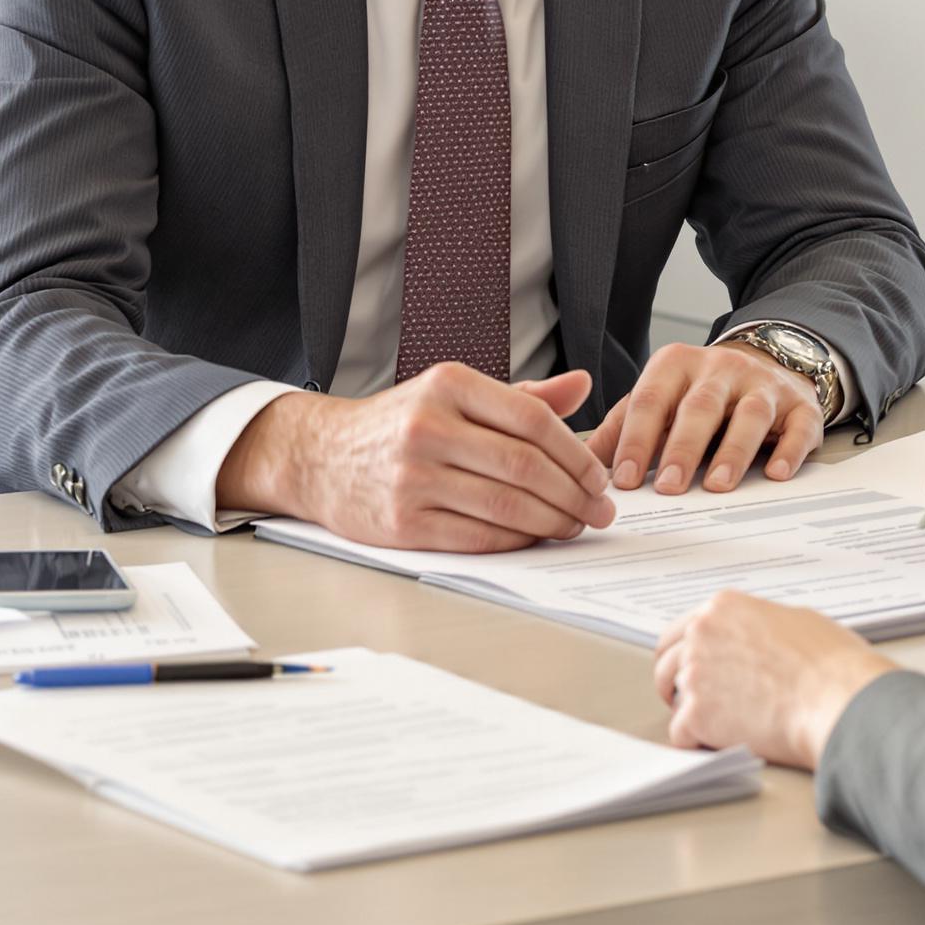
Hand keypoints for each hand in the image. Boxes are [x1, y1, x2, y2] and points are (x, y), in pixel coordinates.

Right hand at [220, 364, 616, 551]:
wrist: (323, 456)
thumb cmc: (402, 423)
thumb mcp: (455, 393)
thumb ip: (522, 395)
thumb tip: (582, 384)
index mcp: (449, 385)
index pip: (532, 419)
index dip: (576, 452)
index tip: (599, 475)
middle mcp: (429, 427)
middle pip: (524, 466)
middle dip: (574, 493)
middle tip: (600, 509)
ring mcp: (412, 477)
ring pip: (505, 505)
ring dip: (552, 521)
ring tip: (575, 525)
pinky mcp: (402, 522)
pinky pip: (476, 536)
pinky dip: (516, 540)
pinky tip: (536, 537)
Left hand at [588, 341, 823, 495]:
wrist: (768, 363)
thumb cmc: (701, 393)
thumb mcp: (660, 398)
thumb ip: (623, 425)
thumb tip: (586, 463)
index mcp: (678, 364)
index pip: (651, 399)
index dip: (636, 439)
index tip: (624, 478)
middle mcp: (722, 368)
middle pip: (700, 406)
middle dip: (682, 448)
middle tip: (668, 487)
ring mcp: (764, 385)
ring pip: (749, 414)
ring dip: (733, 451)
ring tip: (718, 486)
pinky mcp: (800, 405)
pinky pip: (798, 426)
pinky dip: (789, 449)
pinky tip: (776, 473)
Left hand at [653, 592, 894, 768]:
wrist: (834, 698)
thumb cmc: (829, 662)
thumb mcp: (795, 621)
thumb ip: (760, 627)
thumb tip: (759, 639)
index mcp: (723, 607)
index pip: (680, 629)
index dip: (683, 653)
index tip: (687, 668)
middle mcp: (701, 634)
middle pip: (666, 662)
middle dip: (675, 682)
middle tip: (689, 700)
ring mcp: (695, 673)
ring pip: (673, 696)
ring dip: (690, 711)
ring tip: (714, 724)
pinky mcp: (697, 713)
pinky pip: (680, 733)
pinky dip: (696, 741)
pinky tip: (719, 743)